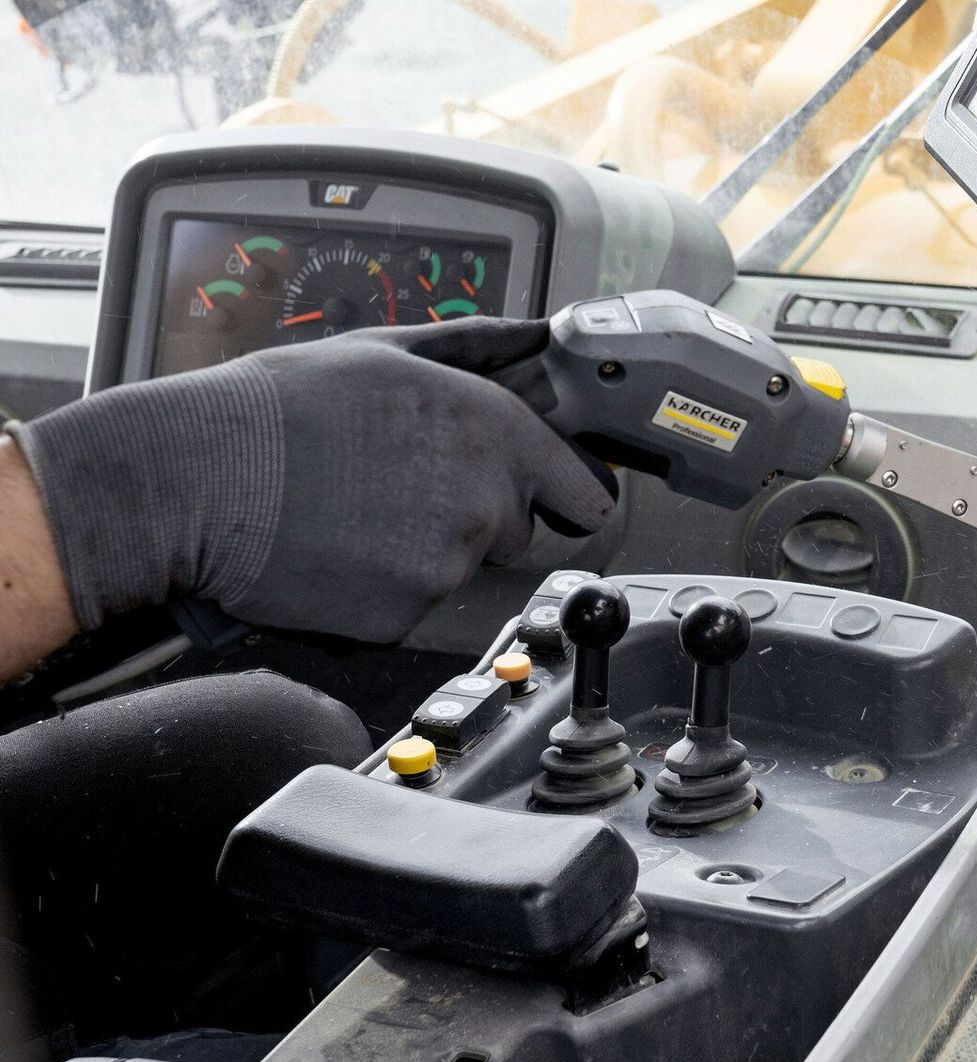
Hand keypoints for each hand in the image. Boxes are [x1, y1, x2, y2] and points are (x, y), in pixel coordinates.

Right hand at [10, 318, 615, 642]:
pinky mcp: (404, 617)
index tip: (554, 495)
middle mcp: (485, 504)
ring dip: (424, 548)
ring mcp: (447, 567)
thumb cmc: (280, 407)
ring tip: (356, 510)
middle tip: (404, 487)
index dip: (569, 492)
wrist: (197, 480)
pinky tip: (338, 547)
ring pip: (460, 567)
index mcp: (495, 434)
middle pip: (518, 530)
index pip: (587, 492)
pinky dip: (384, 587)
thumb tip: (536, 338)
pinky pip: (412, 603)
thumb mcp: (386, 352)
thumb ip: (479, 347)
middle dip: (480, 515)